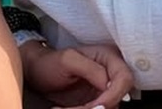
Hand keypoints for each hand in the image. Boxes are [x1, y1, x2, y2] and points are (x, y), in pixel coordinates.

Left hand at [20, 40, 134, 108]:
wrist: (38, 73)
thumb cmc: (51, 61)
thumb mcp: (68, 60)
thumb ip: (91, 69)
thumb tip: (109, 84)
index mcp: (108, 57)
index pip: (124, 78)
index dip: (113, 95)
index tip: (96, 106)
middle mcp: (110, 74)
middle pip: (117, 99)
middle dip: (95, 108)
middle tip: (73, 108)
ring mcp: (103, 91)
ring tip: (63, 108)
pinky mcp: (95, 103)